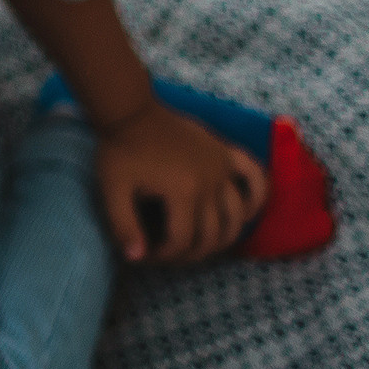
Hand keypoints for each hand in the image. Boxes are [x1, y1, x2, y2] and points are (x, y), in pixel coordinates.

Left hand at [93, 102, 269, 264]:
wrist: (130, 109)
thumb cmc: (120, 150)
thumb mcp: (112, 190)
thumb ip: (123, 226)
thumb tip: (136, 259)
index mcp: (183, 193)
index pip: (181, 242)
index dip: (163, 256)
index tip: (145, 255)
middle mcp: (210, 182)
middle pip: (210, 235)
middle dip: (189, 254)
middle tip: (168, 255)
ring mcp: (222, 166)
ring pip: (236, 216)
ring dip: (223, 238)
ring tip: (199, 245)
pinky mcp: (225, 152)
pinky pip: (254, 175)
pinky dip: (256, 196)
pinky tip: (247, 213)